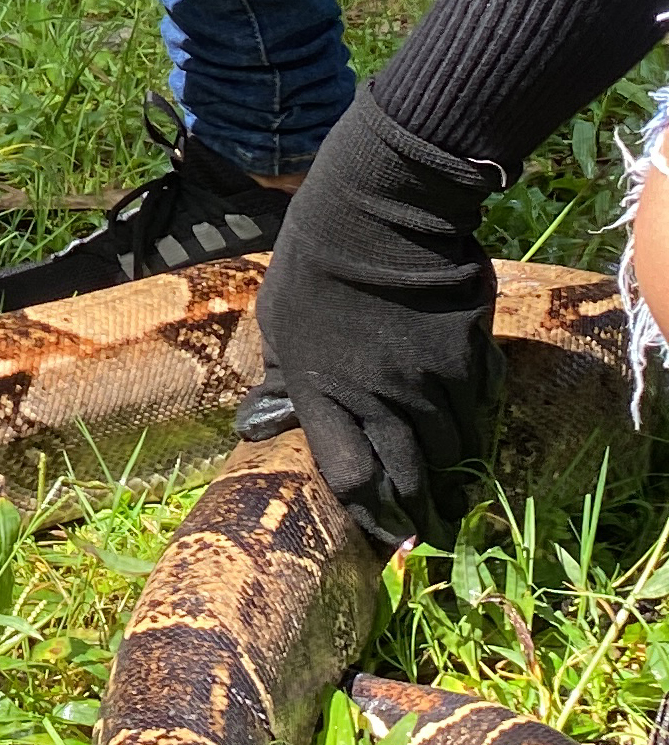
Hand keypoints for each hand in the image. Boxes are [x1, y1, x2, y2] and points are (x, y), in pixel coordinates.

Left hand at [238, 89, 504, 548]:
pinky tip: (473, 440)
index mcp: (322, 391)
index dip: (370, 513)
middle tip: (430, 536)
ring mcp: (429, 382)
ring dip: (455, 481)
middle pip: (410, 479)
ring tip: (456, 501)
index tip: (384, 531)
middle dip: (421, 517)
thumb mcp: (279, 317)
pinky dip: (478, 430)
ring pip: (452, 452)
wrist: (380, 208)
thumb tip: (264, 419)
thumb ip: (283, 376)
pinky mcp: (469, 358)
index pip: (350, 478)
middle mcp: (379, 398)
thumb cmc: (315, 259)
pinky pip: (480, 411)